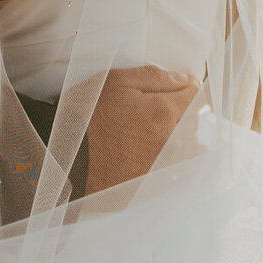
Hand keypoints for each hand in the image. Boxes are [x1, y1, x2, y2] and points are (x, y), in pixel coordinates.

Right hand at [84, 65, 199, 194]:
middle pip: (195, 121)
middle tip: (170, 105)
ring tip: (169, 132)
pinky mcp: (155, 186)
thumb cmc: (85, 119)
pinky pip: (183, 174)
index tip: (183, 85)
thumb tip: (182, 78)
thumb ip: (152, 76)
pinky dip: (182, 163)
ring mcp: (164, 166)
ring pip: (193, 149)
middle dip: (187, 111)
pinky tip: (169, 156)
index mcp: (163, 112)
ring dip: (186, 137)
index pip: (194, 95)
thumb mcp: (113, 83)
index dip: (189, 86)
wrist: (66, 163)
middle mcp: (170, 141)